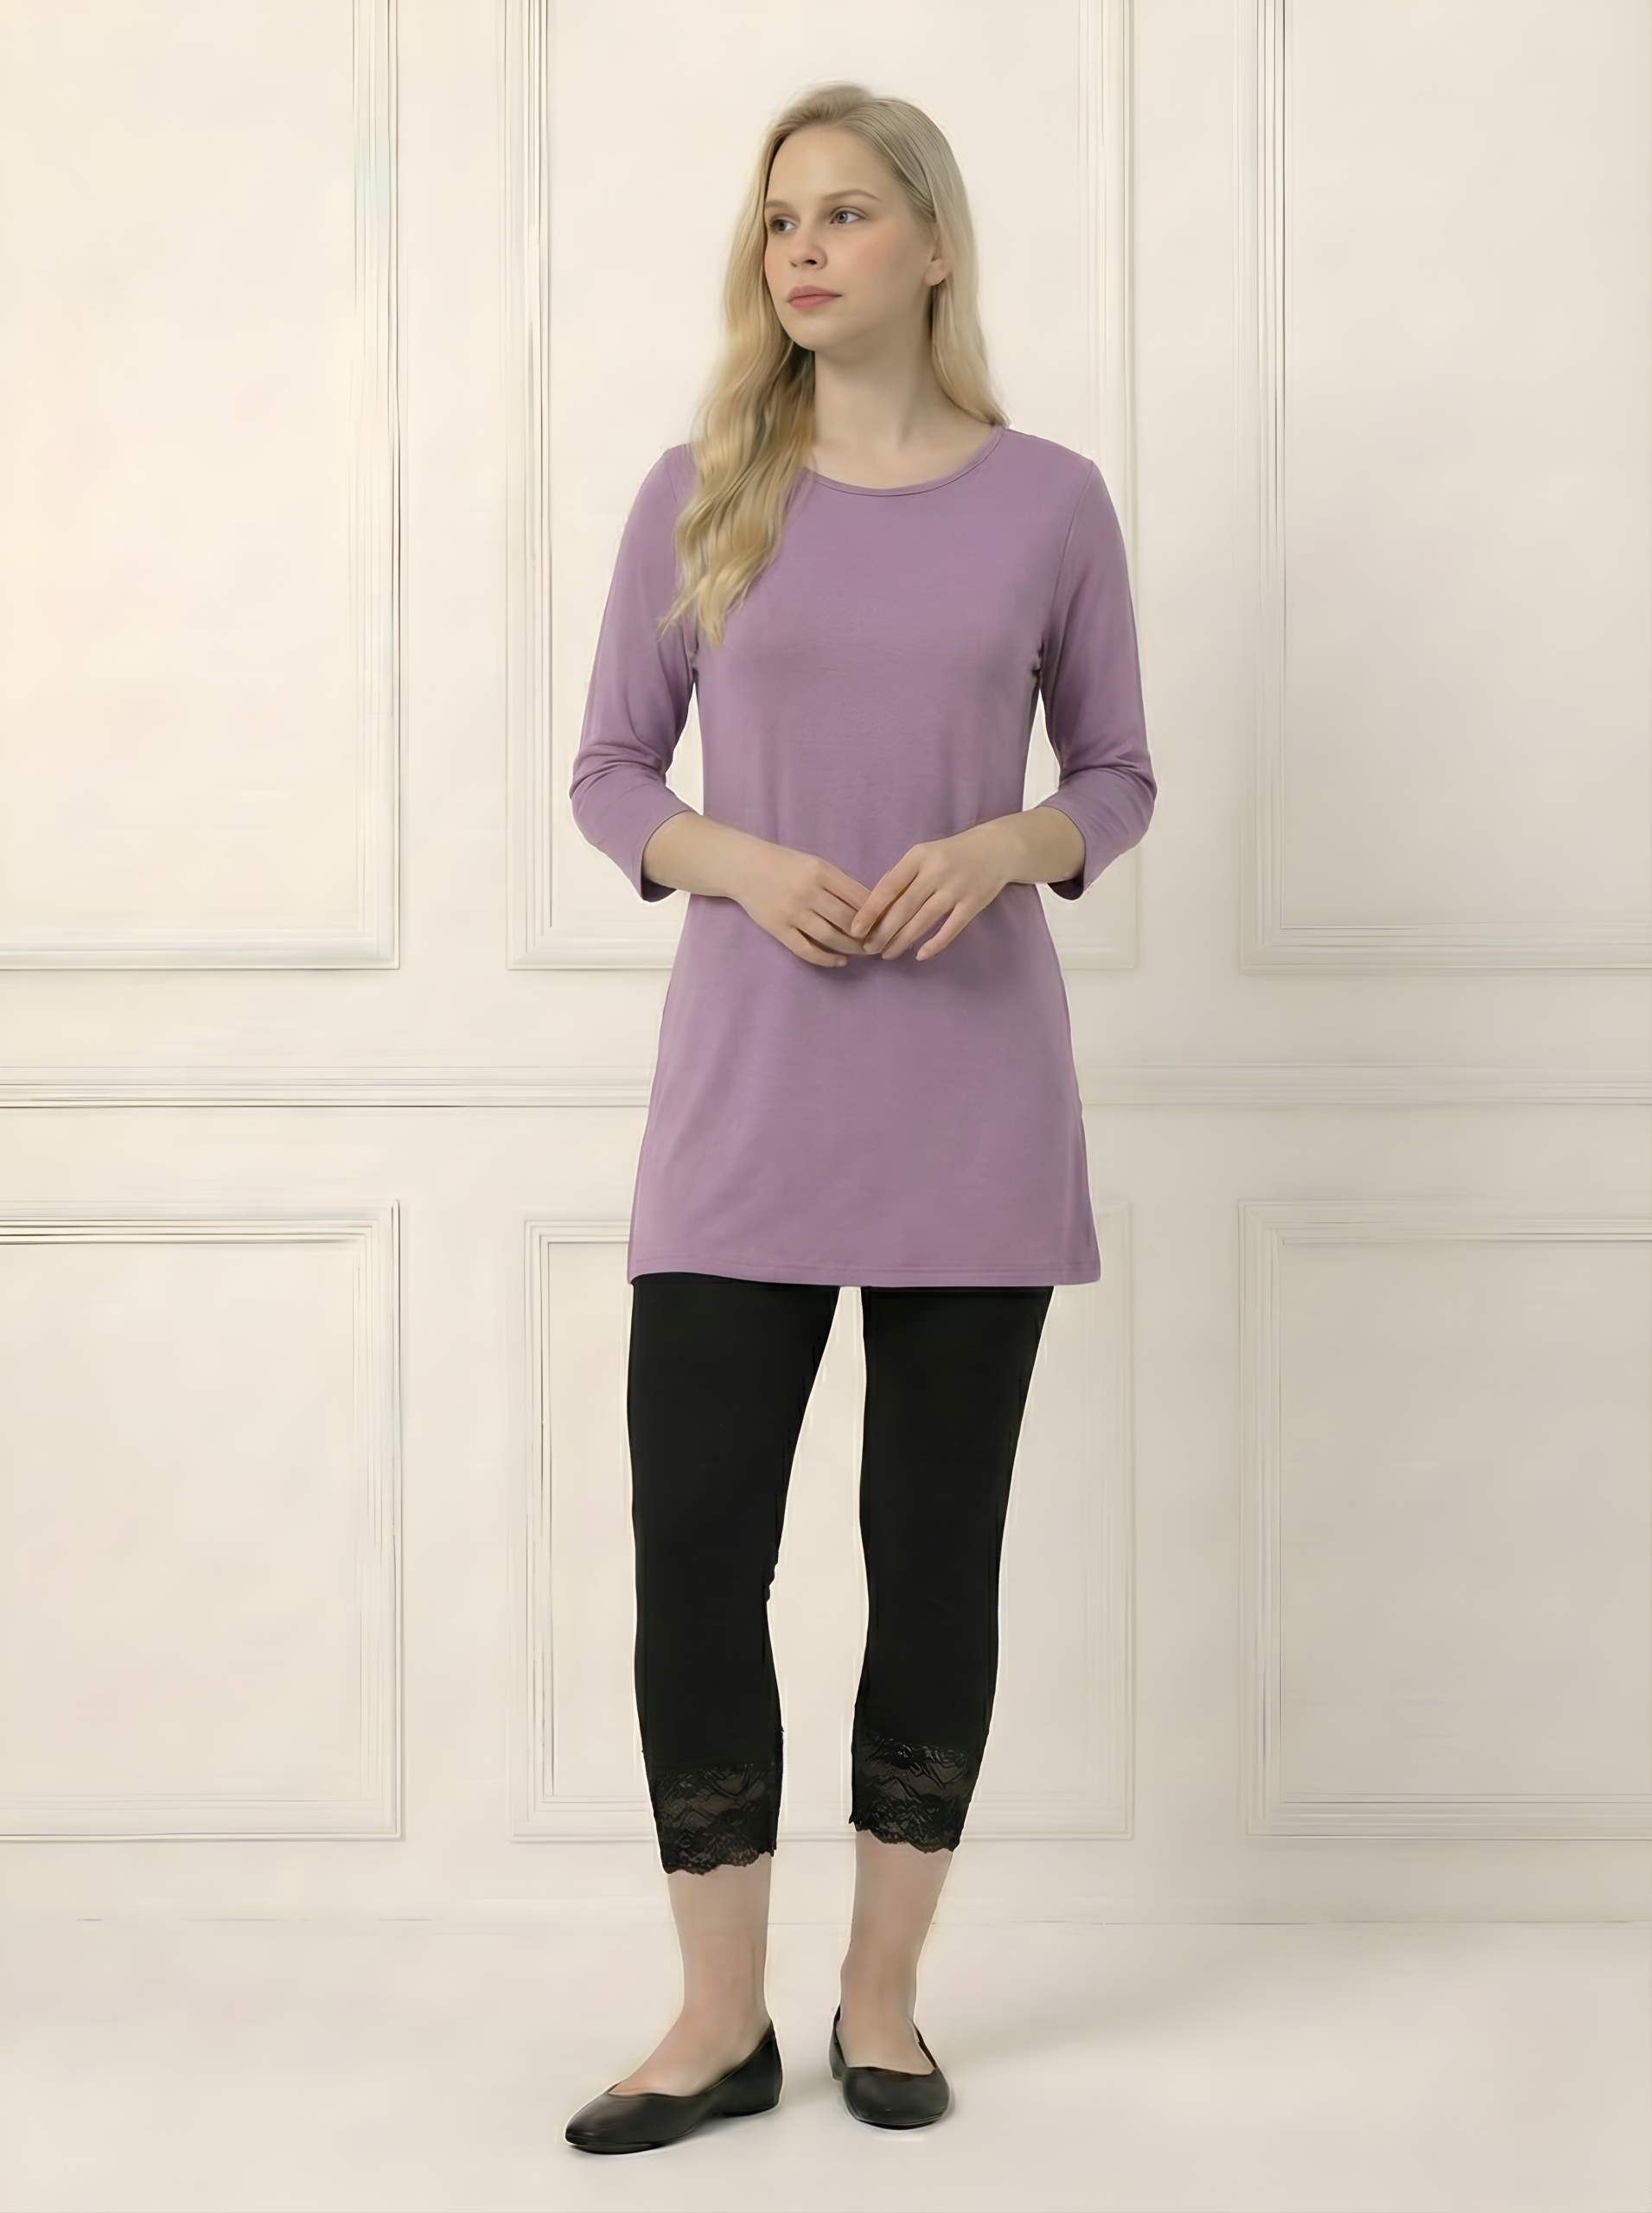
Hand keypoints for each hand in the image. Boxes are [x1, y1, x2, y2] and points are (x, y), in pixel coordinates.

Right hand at [731, 840, 880, 968]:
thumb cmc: (785, 864)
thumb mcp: (815, 864)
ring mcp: (793, 912)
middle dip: (868, 934)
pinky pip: (806, 950)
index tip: (888, 922)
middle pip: (848, 920)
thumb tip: (869, 906)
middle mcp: (808, 892)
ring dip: (851, 948)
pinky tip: (839, 961)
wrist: (744, 867)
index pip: (859, 897)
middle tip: (880, 941)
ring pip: (831, 937)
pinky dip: (826, 959)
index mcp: (821, 872)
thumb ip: (839, 883)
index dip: (877, 913)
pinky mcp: (779, 929)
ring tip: (863, 951)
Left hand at [847, 822, 1016, 961]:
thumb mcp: (923, 855)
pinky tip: (920, 955)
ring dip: (903, 940)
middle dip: (883, 931)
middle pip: (904, 907)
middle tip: (868, 949)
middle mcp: (936, 870)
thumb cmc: (950, 855)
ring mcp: (957, 887)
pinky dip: (935, 944)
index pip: (888, 887)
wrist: (997, 848)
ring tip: (887, 954)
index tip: (855, 929)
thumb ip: (901, 877)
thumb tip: (873, 907)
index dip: (870, 910)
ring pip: (924, 920)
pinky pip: (951, 928)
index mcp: (918, 856)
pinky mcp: (974, 902)